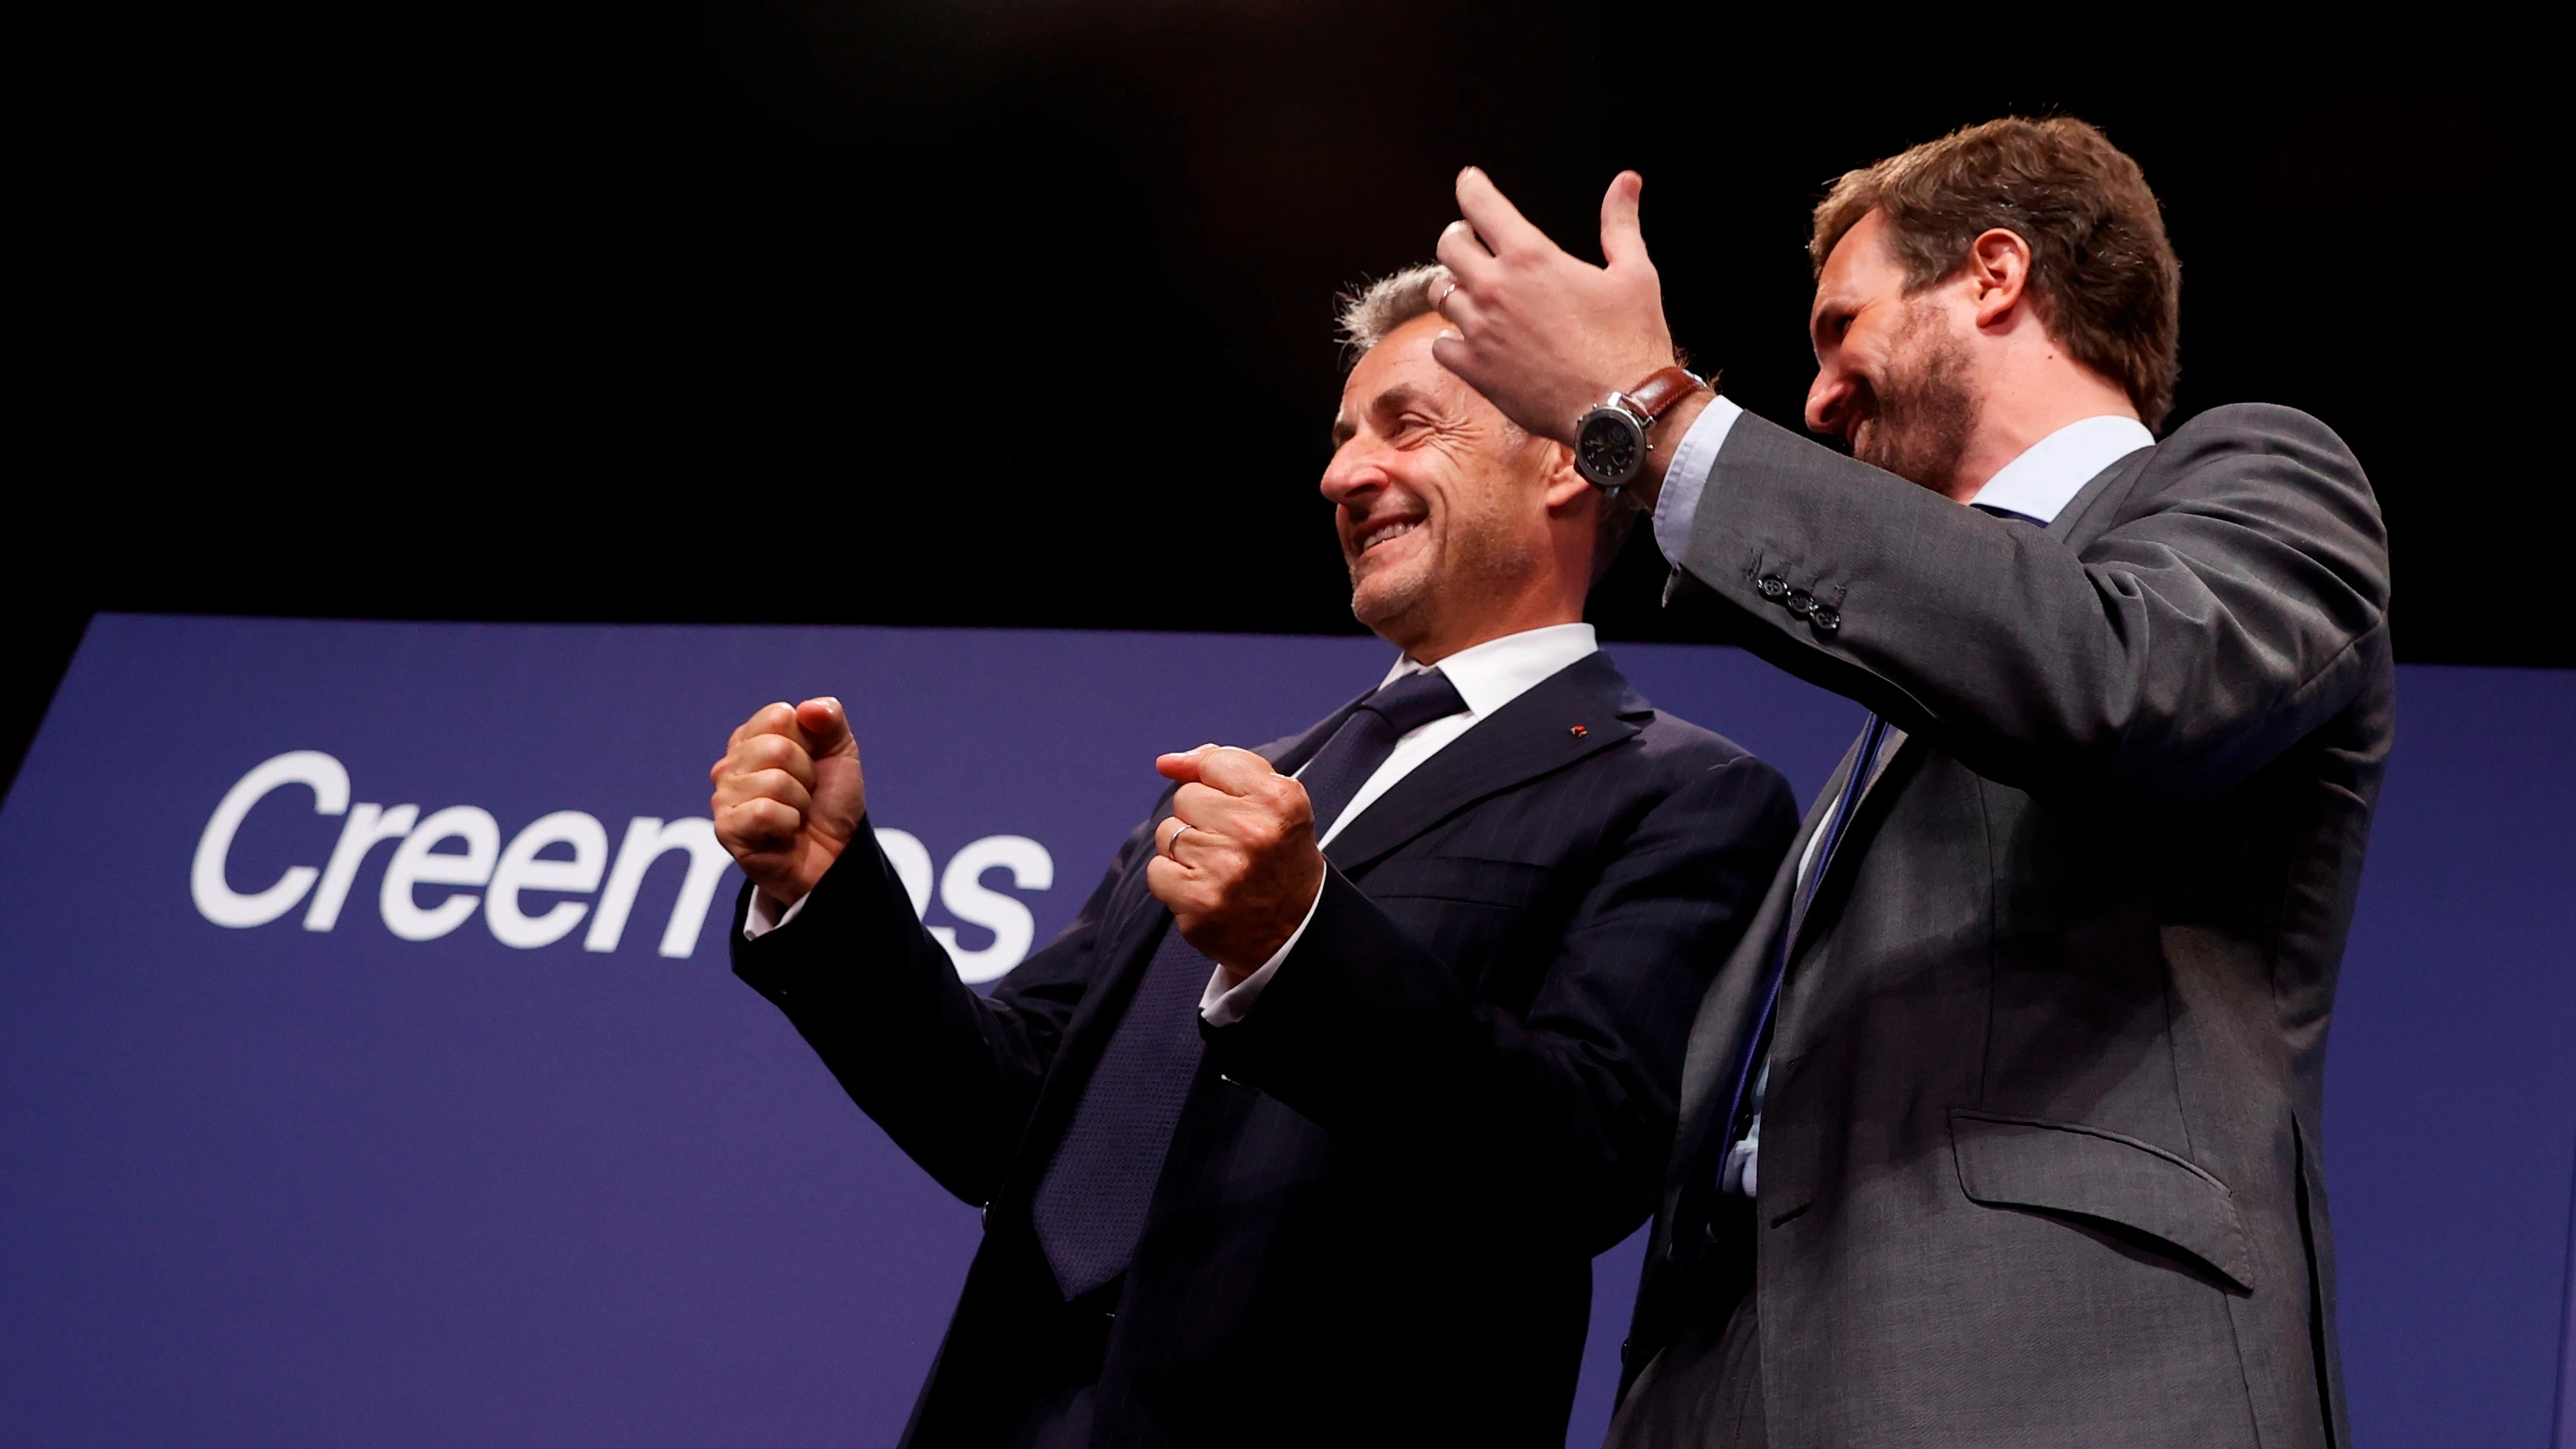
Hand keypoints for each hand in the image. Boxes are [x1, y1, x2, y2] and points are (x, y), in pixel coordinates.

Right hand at [709, 698, 866, 910]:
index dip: (808, 742)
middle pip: (775, 748)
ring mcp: (723, 797)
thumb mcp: (841, 754)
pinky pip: (763, 811)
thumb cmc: (831, 804)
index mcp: (753, 739)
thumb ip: (830, 719)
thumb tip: (808, 708)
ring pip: (773, 781)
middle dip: (806, 775)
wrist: (836, 856)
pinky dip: (787, 824)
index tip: (812, 765)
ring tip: (795, 816)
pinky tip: (783, 835)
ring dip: (799, 803)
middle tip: (805, 796)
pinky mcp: (726, 829)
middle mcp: (731, 764)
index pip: (778, 716)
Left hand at [1144, 746, 1325, 979]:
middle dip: (1201, 817)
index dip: (1216, 784)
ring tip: (1218, 867)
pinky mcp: (1197, 902)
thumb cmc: (1281, 859)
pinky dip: (1173, 880)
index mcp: (1279, 800)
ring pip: (1167, 832)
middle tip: (1231, 845)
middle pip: (1186, 797)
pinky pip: (1156, 870)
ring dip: (1185, 849)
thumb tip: (1167, 762)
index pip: (1214, 763)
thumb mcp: (1275, 802)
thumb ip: (1225, 767)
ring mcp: (1223, 869)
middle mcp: (1252, 832)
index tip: (1230, 805)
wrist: (1297, 931)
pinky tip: (1203, 888)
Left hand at [1431, 168, 1682, 454]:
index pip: (1480, 205)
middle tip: (1472, 243)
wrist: (1621, 408)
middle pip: (1448, 245)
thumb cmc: (1632, 340)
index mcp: (1530, 257)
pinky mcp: (1475, 370)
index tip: (1469, 182)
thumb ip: (1620, 223)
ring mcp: (1479, 331)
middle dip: (1459, 238)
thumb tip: (1627, 180)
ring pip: (1441, 294)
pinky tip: (1470, 339)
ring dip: (1456, 288)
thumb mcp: (1634, 272)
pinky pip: (1441, 344)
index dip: (1471, 187)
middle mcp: (1495, 288)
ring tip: (1474, 293)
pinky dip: (1451, 338)